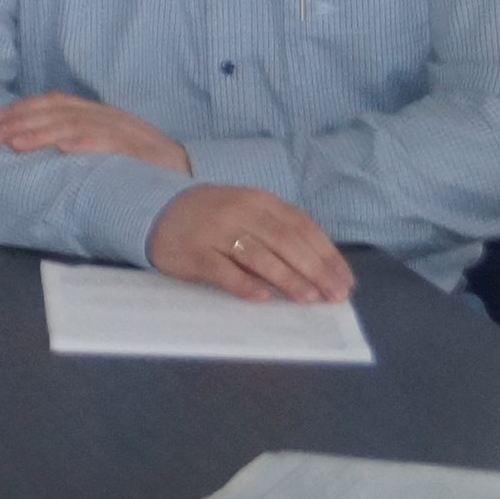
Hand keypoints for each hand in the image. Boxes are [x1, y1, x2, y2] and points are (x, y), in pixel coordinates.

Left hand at [0, 92, 190, 171]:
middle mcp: (108, 116)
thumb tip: (39, 143)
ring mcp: (124, 131)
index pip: (55, 102)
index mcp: (99, 112)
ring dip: (42, 134)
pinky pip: (109, 143)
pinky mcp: (140, 151)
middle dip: (21, 122)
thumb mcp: (107, 141)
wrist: (191, 170)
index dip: (23, 108)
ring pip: (75, 126)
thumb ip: (78, 136)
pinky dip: (84, 143)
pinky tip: (62, 148)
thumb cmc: (142, 160)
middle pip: (58, 112)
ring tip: (16, 144)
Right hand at [148, 185, 353, 302]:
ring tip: (309, 298)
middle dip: (315, 270)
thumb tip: (320, 270)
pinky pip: (222, 269)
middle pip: (285, 241)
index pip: (302, 226)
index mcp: (258, 200)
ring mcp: (214, 230)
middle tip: (335, 295)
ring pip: (258, 255)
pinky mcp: (193, 251)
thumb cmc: (212, 218)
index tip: (345, 281)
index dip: (327, 254)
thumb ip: (278, 233)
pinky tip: (263, 297)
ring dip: (288, 278)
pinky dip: (244, 284)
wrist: (154, 210)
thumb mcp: (247, 214)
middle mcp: (238, 211)